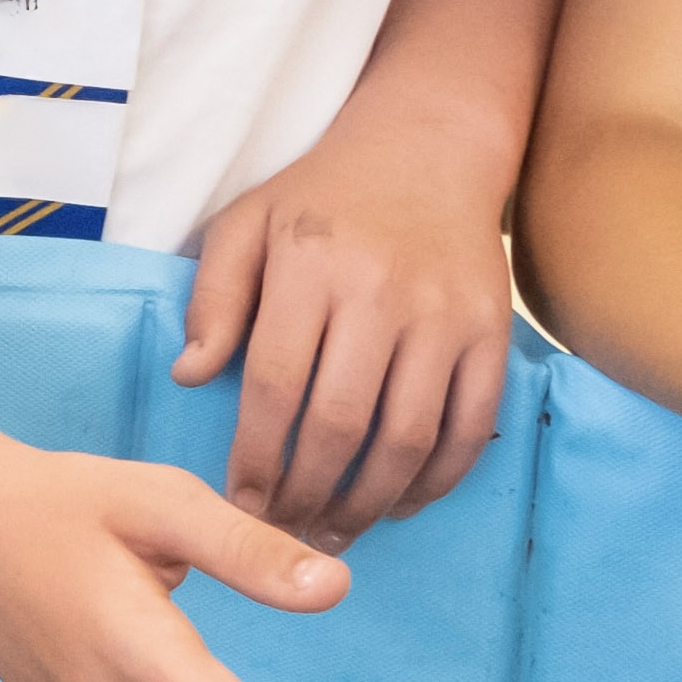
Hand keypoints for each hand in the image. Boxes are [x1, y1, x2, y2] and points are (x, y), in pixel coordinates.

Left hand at [176, 121, 520, 535]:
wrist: (430, 149)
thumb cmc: (323, 198)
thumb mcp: (247, 223)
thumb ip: (213, 298)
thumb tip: (189, 376)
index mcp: (311, 268)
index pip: (276, 385)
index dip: (256, 457)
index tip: (240, 503)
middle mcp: (381, 294)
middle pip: (339, 424)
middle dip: (306, 494)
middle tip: (284, 532)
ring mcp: (444, 316)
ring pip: (406, 437)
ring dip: (368, 502)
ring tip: (335, 531)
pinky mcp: (492, 332)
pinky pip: (469, 426)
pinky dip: (437, 479)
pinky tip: (400, 503)